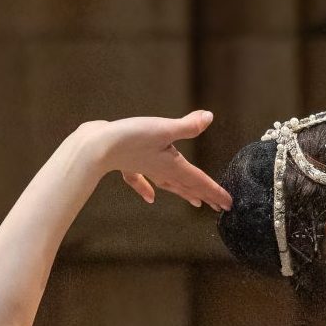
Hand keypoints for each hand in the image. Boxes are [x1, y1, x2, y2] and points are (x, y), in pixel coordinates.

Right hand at [80, 111, 232, 211]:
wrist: (96, 147)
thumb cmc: (130, 137)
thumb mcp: (163, 128)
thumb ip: (187, 125)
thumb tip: (209, 117)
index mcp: (173, 165)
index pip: (200, 181)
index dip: (216, 192)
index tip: (229, 205)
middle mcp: (161, 170)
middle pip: (188, 186)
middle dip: (205, 196)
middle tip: (219, 208)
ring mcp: (145, 169)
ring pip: (169, 184)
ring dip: (183, 192)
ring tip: (195, 202)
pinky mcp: (128, 164)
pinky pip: (141, 180)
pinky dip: (146, 188)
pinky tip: (150, 198)